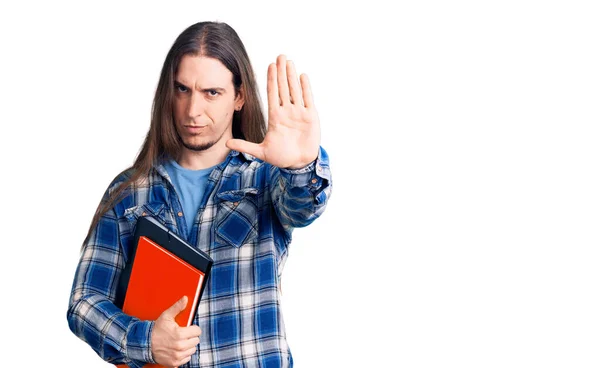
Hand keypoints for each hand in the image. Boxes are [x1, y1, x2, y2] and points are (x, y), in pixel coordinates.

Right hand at [151, 296, 200, 366]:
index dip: (193, 328)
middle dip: (191, 337)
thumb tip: (185, 299)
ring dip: (188, 346)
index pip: (197, 331)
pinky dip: (184, 354)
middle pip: (196, 341)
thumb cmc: (156, 330)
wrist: (145, 344)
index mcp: (180, 334)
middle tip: (183, 335)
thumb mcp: (166, 316)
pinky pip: (187, 358)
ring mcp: (178, 355)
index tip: (188, 328)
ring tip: (180, 342)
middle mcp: (180, 346)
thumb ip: (177, 307)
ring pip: (192, 350)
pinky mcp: (175, 362)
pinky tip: (177, 349)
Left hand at [227, 54, 319, 168]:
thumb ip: (245, 146)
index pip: (272, 94)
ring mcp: (298, 113)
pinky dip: (305, 88)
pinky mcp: (310, 117)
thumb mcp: (261, 152)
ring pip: (295, 90)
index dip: (271, 80)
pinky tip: (302, 76)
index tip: (270, 66)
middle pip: (283, 87)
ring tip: (289, 61)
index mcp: (275, 117)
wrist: (299, 164)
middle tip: (280, 56)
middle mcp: (287, 111)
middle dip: (281, 72)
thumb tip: (226, 144)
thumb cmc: (281, 157)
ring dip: (292, 75)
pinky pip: (307, 99)